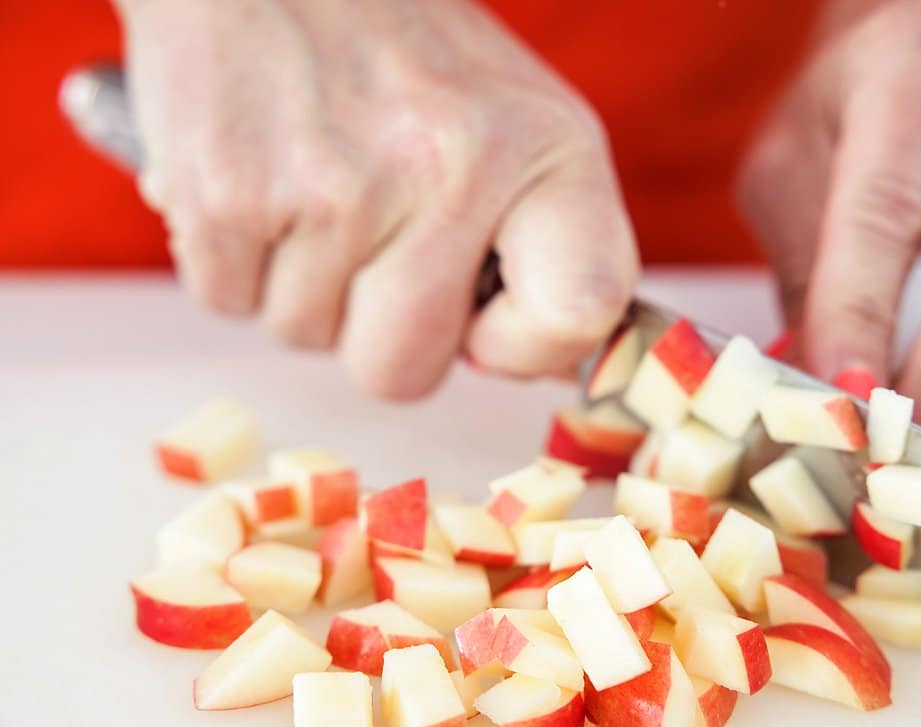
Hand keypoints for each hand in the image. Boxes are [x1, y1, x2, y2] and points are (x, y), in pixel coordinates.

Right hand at [117, 0, 637, 397]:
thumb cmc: (400, 52)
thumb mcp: (517, 120)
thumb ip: (544, 241)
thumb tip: (544, 365)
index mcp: (550, 148)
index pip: (582, 315)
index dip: (523, 347)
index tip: (485, 318)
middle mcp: (452, 167)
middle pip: (405, 372)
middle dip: (377, 331)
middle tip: (371, 240)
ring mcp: (337, 187)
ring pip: (307, 337)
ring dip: (303, 283)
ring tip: (313, 180)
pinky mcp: (229, 194)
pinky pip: (229, 304)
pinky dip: (234, 260)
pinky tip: (261, 176)